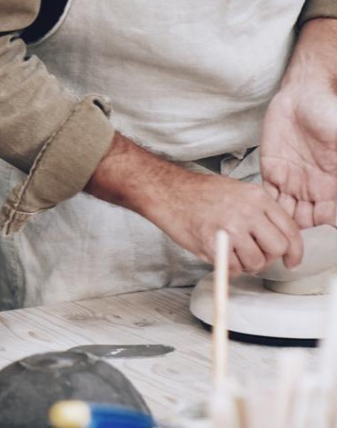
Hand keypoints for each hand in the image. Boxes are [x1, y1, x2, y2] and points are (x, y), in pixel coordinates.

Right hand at [144, 171, 302, 277]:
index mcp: (257, 196)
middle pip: (278, 248)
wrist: (166, 190)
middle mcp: (248, 211)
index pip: (291, 229)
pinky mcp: (214, 243)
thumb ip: (259, 212)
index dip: (294, 251)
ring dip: (246, 265)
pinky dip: (228, 268)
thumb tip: (276, 238)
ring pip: (257, 262)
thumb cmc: (197, 193)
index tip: (290, 260)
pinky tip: (218, 255)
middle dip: (268, 257)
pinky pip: (234, 269)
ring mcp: (231, 227)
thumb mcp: (237, 191)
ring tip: (231, 254)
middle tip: (253, 255)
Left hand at [261, 43, 336, 227]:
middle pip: (304, 219)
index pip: (327, 217)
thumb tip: (335, 188)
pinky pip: (267, 193)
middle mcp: (314, 187)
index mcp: (333, 186)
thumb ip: (336, 169)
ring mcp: (292, 179)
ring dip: (276, 218)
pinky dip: (263, 203)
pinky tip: (258, 206)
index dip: (320, 224)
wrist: (304, 95)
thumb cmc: (330, 114)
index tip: (309, 227)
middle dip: (293, 228)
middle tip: (281, 231)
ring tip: (267, 222)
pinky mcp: (273, 168)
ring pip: (284, 210)